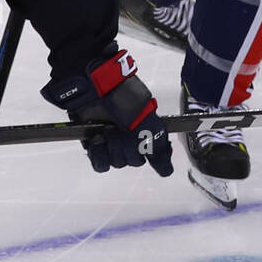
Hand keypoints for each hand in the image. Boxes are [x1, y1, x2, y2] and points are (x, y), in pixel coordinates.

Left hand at [41, 47, 172, 176]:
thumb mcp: (149, 124)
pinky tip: (98, 142)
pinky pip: (101, 164)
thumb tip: (167, 169)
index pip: (156, 157)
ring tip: (107, 131)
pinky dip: (99, 156)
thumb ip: (159, 148)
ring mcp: (113, 143)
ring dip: (112, 148)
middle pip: (134, 161)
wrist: (97, 92)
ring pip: (117, 163)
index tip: (146, 149)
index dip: (154, 159)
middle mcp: (131, 139)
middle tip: (123, 132)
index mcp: (147, 132)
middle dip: (128, 148)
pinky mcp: (95, 145)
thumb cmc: (125, 102)